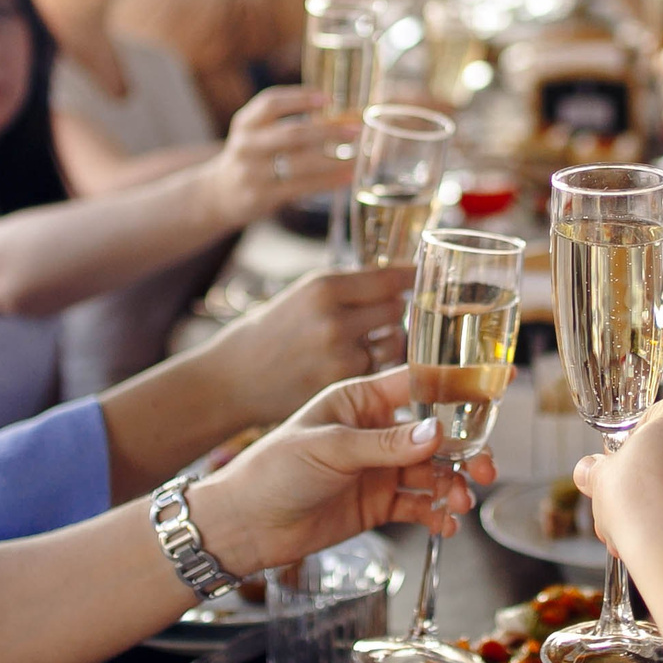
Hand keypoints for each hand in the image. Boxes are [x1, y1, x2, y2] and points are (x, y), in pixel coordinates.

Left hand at [186, 368, 495, 576]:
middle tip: (483, 469)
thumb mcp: (330, 449)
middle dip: (464, 451)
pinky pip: (419, 505)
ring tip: (459, 504)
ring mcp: (379, 469)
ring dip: (452, 486)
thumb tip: (438, 432)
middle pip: (436, 434)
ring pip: (433, 472)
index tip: (495, 388)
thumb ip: (386, 443)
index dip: (457, 387)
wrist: (244, 526)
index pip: (418, 384)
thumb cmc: (273, 470)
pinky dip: (436, 514)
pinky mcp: (378, 504)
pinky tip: (444, 525)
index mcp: (360, 400)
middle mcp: (376, 431)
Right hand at [197, 265, 415, 424]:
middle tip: (379, 317)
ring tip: (364, 342)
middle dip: (393, 312)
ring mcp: (341, 355)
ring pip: (396, 341)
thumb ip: (351, 287)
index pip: (390, 279)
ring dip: (389, 340)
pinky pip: (381, 369)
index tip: (426, 277)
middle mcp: (335, 319)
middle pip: (397, 309)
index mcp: (324, 287)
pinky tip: (354, 364)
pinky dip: (376, 366)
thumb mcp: (305, 294)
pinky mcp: (343, 384)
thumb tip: (402, 280)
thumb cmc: (275, 330)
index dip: (411, 279)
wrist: (236, 378)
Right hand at [207, 86, 355, 226]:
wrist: (220, 194)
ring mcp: (252, 173)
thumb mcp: (257, 133)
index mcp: (246, 122)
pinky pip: (302, 187)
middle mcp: (246, 145)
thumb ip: (287, 123)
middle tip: (356, 128)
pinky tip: (347, 176)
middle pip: (292, 134)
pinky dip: (328, 181)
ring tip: (358, 155)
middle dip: (328, 130)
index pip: (271, 103)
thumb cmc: (253, 157)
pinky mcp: (262, 197)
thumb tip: (342, 116)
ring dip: (334, 159)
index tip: (328, 98)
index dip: (299, 98)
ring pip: (299, 164)